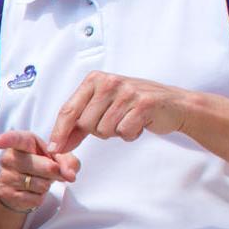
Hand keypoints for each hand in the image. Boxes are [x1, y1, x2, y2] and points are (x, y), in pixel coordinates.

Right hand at [0, 129, 78, 213]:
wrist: (18, 186)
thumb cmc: (40, 165)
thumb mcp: (57, 157)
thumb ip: (68, 162)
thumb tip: (70, 175)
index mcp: (22, 142)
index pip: (15, 139)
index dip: (7, 139)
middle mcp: (9, 158)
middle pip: (43, 166)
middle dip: (54, 171)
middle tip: (53, 170)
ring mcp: (6, 177)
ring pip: (41, 184)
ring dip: (46, 185)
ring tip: (38, 180)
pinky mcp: (7, 194)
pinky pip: (35, 198)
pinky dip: (39, 197)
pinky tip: (32, 191)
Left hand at [50, 73, 192, 150]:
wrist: (173, 104)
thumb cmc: (134, 106)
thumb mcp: (103, 107)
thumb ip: (79, 124)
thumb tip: (58, 145)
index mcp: (95, 79)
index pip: (69, 109)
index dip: (59, 132)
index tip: (54, 149)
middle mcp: (109, 82)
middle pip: (86, 124)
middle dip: (98, 131)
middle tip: (115, 121)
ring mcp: (127, 92)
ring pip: (104, 130)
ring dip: (116, 132)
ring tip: (128, 120)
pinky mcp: (143, 104)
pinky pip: (124, 132)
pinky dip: (131, 134)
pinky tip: (139, 124)